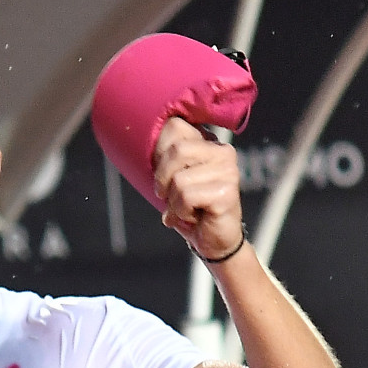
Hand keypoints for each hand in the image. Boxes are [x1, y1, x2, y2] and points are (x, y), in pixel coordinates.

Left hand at [153, 117, 244, 261]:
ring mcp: (228, 171)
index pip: (175, 126)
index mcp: (208, 142)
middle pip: (176, 150)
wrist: (213, 241)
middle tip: (170, 196)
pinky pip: (187, 197)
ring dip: (174, 201)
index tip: (165, 175)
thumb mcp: (172, 178)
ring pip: (179, 179)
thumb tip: (139, 139)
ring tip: (186, 209)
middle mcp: (223, 152)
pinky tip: (194, 216)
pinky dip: (182, 212)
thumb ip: (165, 156)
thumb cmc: (191, 208)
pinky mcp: (227, 192)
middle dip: (163, 179)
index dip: (159, 153)